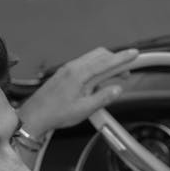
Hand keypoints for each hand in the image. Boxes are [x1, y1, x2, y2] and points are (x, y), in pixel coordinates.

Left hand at [17, 47, 138, 136]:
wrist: (35, 116)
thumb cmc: (55, 113)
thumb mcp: (84, 110)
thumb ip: (103, 98)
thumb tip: (116, 90)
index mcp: (79, 74)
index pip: (106, 62)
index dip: (123, 58)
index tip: (134, 54)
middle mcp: (73, 67)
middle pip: (100, 55)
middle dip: (116, 60)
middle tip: (126, 72)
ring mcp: (68, 69)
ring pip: (93, 59)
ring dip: (106, 65)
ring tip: (115, 78)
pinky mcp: (65, 73)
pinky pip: (85, 64)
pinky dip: (96, 68)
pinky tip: (98, 82)